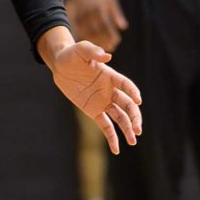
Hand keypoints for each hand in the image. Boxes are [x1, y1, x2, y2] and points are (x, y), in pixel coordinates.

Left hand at [50, 40, 141, 154]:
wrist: (60, 66)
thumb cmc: (72, 55)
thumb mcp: (81, 50)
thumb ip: (93, 52)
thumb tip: (107, 56)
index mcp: (110, 76)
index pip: (126, 85)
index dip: (132, 91)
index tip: (138, 100)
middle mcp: (110, 90)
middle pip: (127, 105)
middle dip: (134, 117)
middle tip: (138, 129)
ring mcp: (103, 102)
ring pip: (120, 117)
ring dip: (127, 128)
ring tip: (133, 141)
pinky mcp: (94, 111)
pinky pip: (105, 126)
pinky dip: (111, 137)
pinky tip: (116, 149)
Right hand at [67, 0, 126, 52]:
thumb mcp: (111, 1)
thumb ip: (117, 14)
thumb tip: (123, 27)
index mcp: (99, 8)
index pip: (106, 25)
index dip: (111, 34)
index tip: (116, 41)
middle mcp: (89, 12)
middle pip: (96, 31)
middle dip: (104, 40)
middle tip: (112, 47)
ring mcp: (81, 15)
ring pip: (88, 33)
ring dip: (96, 42)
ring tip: (104, 48)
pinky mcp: (76, 18)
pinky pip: (81, 31)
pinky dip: (88, 38)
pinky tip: (94, 43)